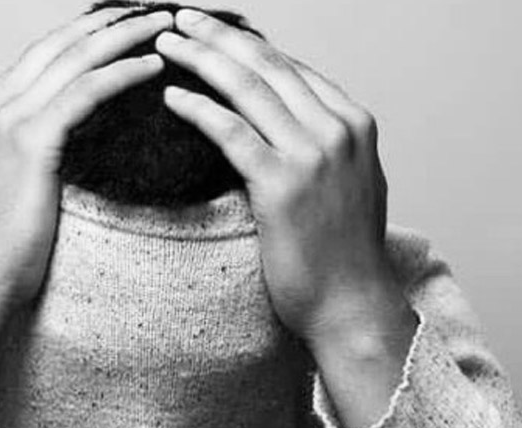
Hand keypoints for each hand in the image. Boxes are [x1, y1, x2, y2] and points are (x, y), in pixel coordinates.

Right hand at [0, 5, 175, 310]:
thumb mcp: (2, 184)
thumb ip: (20, 152)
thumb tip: (52, 147)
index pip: (40, 55)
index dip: (83, 34)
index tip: (120, 24)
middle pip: (58, 44)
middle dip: (107, 21)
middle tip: (149, 9)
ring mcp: (5, 117)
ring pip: (75, 58)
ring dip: (124, 36)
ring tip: (163, 25)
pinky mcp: (29, 140)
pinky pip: (86, 92)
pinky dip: (122, 73)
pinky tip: (152, 67)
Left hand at [155, 8, 419, 427]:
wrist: (352, 305)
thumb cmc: (342, 255)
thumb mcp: (349, 184)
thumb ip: (323, 144)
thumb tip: (286, 118)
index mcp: (354, 124)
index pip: (292, 68)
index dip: (246, 45)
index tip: (212, 33)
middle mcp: (337, 130)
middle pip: (268, 66)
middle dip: (219, 36)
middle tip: (180, 18)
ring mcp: (312, 155)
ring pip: (247, 88)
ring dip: (201, 58)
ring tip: (166, 43)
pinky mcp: (281, 185)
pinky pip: (231, 131)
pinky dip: (198, 108)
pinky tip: (172, 95)